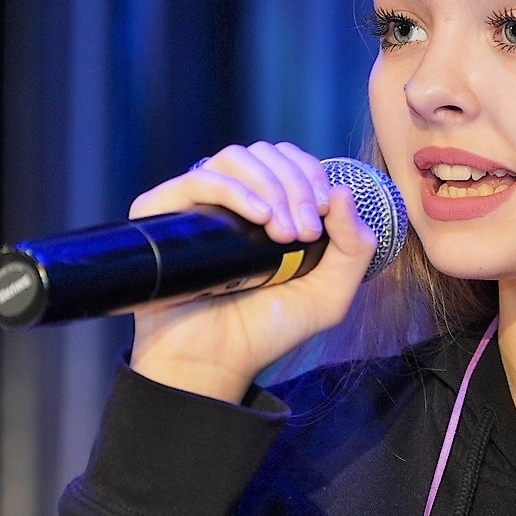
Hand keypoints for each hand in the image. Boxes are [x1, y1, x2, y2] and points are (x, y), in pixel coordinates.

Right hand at [123, 141, 377, 401]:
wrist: (215, 362)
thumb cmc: (266, 329)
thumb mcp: (330, 293)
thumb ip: (354, 247)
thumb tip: (342, 190)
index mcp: (267, 206)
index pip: (290, 161)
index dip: (312, 175)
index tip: (323, 212)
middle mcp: (230, 199)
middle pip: (266, 154)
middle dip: (296, 185)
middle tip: (304, 233)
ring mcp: (196, 204)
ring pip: (235, 157)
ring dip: (270, 186)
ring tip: (282, 233)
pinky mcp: (161, 213)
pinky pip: (198, 179)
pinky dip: (234, 189)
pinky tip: (259, 217)